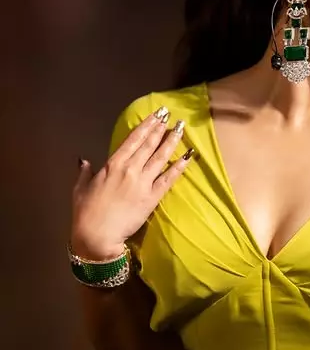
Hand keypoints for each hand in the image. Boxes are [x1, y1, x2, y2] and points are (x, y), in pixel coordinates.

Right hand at [71, 106, 193, 259]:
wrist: (97, 235)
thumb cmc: (86, 212)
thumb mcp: (81, 188)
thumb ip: (85, 172)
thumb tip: (85, 160)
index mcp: (112, 164)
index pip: (133, 139)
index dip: (147, 125)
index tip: (157, 115)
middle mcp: (130, 169)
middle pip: (149, 144)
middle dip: (161, 128)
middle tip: (172, 115)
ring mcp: (142, 183)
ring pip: (160, 157)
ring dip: (172, 141)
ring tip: (181, 128)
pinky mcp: (152, 198)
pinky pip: (168, 179)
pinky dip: (179, 167)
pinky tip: (188, 156)